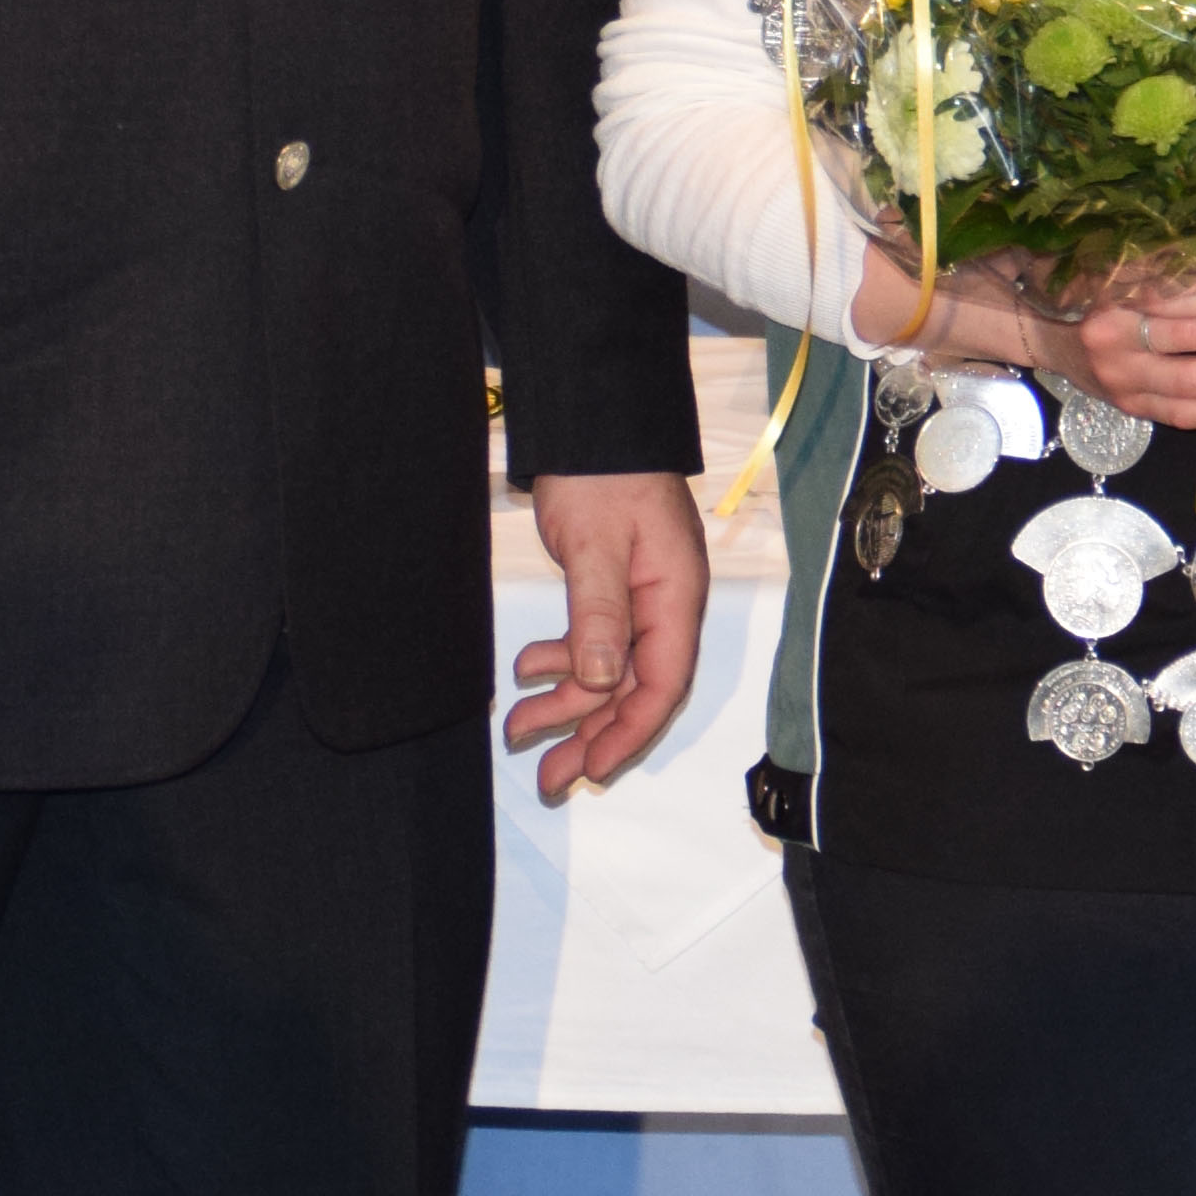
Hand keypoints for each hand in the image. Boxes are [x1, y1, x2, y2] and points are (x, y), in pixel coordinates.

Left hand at [509, 471, 708, 800]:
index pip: (664, 682)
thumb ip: (599, 612)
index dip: (631, 731)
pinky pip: (596, 643)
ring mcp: (643, 597)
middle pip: (636, 688)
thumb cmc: (602, 473)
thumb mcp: (595, 543)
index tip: (593, 768)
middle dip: (592, 733)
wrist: (593, 419)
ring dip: (569, 704)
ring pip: (611, 672)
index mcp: (676, 595)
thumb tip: (598, 681)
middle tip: (548, 776)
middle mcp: (666, 604)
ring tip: (519, 729)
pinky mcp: (615, 587)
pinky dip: (564, 663)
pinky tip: (529, 670)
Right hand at [851, 241, 1195, 426]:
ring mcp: (1120, 383)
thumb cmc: (1086, 277)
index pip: (1183, 298)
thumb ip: (1173, 250)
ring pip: (1195, 387)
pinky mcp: (1130, 408)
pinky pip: (1185, 417)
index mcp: (1110, 299)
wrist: (1036, 325)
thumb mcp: (1118, 252)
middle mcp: (1113, 346)